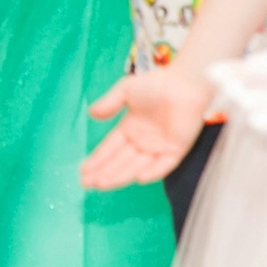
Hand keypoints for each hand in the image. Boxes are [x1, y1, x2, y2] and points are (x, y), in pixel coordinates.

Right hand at [80, 65, 214, 187]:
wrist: (183, 82)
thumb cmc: (156, 83)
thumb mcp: (125, 90)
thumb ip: (108, 103)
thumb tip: (91, 114)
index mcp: (130, 128)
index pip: (110, 149)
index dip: (97, 160)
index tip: (83, 170)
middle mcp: (143, 141)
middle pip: (120, 161)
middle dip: (103, 173)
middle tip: (86, 183)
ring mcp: (159, 146)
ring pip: (137, 166)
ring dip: (120, 176)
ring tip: (102, 184)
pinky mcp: (177, 149)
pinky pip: (164, 165)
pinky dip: (153, 172)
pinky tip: (138, 178)